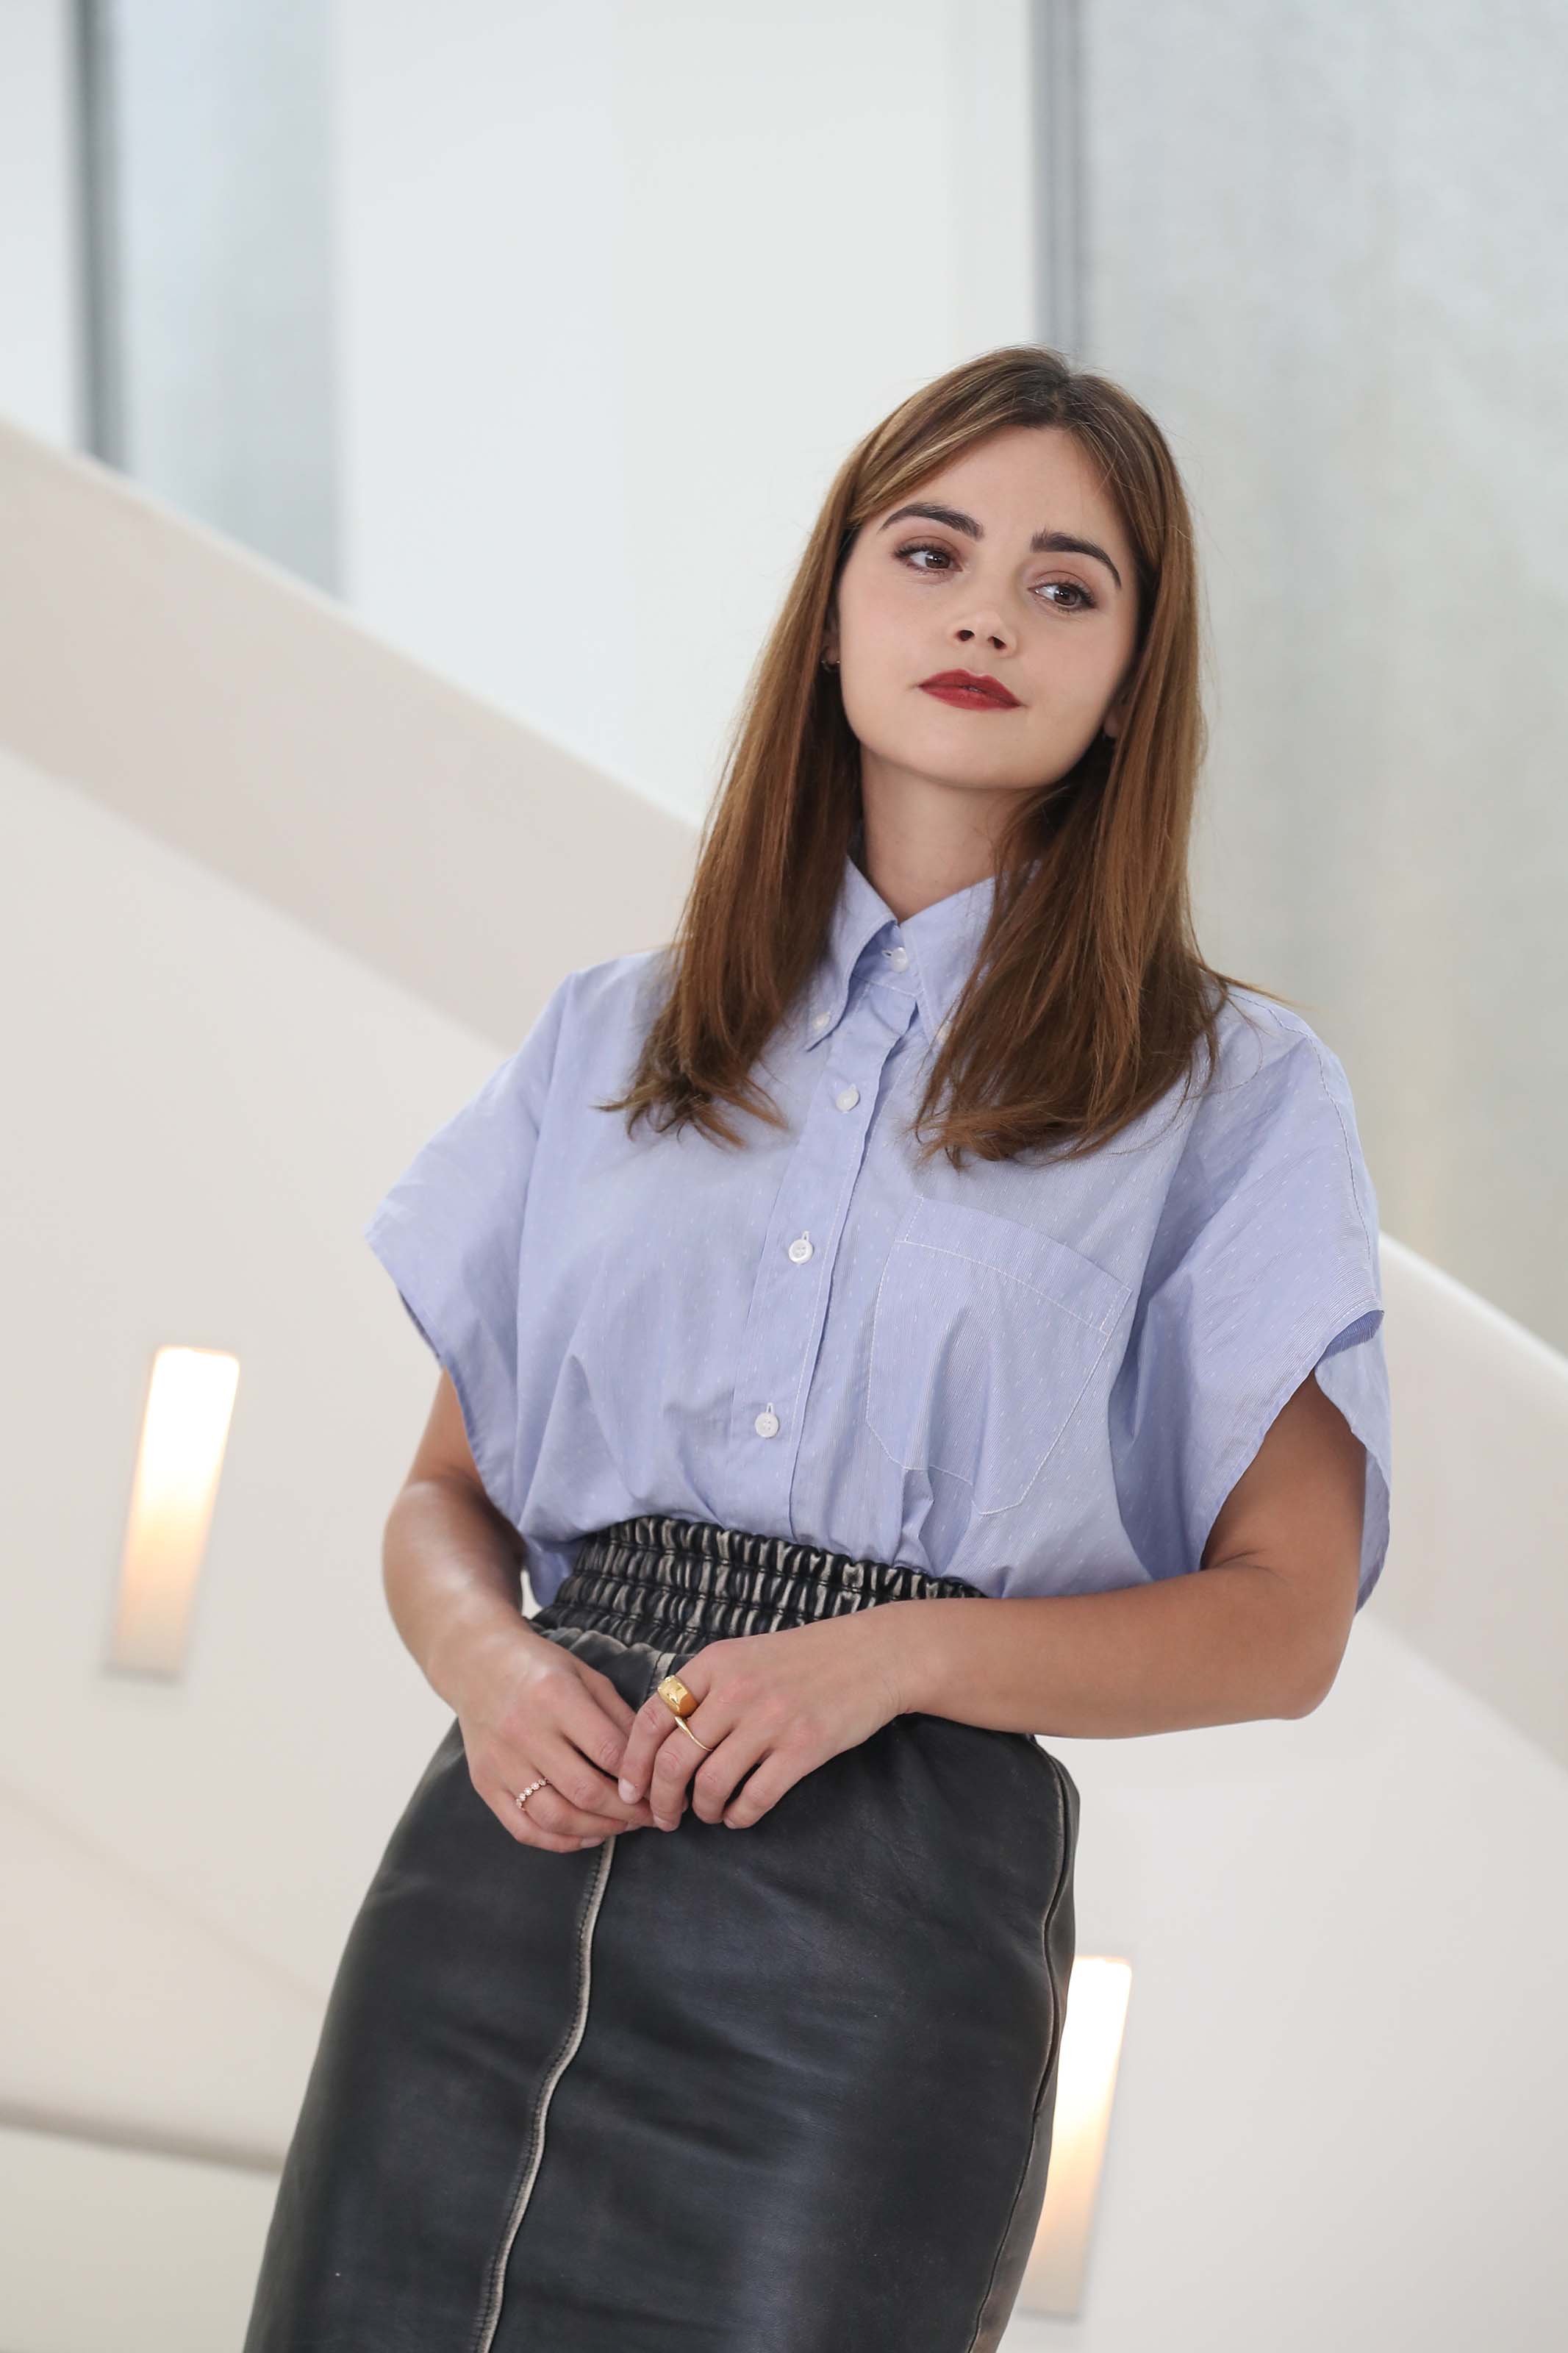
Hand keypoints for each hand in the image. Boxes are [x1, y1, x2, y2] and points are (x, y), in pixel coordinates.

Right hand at [450, 1625, 662, 1852]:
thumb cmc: (541, 1667)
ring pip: (555, 1817)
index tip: (661, 1788)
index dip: (640, 1777)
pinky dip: (560, 1841)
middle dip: (627, 1811)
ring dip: (598, 1829)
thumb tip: (652, 1761)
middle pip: (584, 1790)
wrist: (477, 1664)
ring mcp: (501, 1762)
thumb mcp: (586, 1676)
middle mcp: (524, 1732)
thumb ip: (618, 1717)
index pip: (608, 1750)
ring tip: (624, 1826)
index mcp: (555, 1696)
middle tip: (651, 1815)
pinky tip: (587, 1835)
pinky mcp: (484, 1783)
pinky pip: (524, 1828)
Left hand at [613, 1610, 909, 1831]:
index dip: (633, 1762)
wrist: (871, 1654)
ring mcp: (771, 1719)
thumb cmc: (803, 1659)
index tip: (630, 1789)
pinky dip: (739, 1816)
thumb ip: (705, 1688)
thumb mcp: (744, 1655)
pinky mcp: (803, 1747)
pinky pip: (755, 1798)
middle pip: (674, 1759)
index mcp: (715, 1663)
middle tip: (664, 1817)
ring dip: (703, 1811)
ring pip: (711, 1784)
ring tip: (708, 1813)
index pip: (652, 1718)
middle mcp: (736, 1690)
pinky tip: (739, 1815)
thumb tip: (661, 1740)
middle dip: (661, 1800)